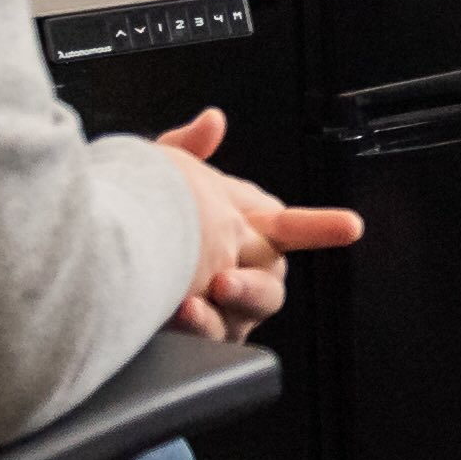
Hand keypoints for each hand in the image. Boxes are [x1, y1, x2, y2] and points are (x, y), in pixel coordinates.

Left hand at [152, 106, 360, 340]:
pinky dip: (200, 327)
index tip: (350, 226)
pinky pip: (213, 339)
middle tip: (223, 280)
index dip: (319, 227)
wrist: (110, 267)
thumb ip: (187, 151)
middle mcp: (244, 272)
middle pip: (271, 281)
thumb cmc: (142, 221)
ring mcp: (228, 309)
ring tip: (194, 303)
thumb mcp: (158, 181)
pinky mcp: (204, 338)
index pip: (290, 227)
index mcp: (246, 231)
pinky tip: (179, 314)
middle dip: (253, 284)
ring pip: (246, 314)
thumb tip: (212, 121)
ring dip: (226, 307)